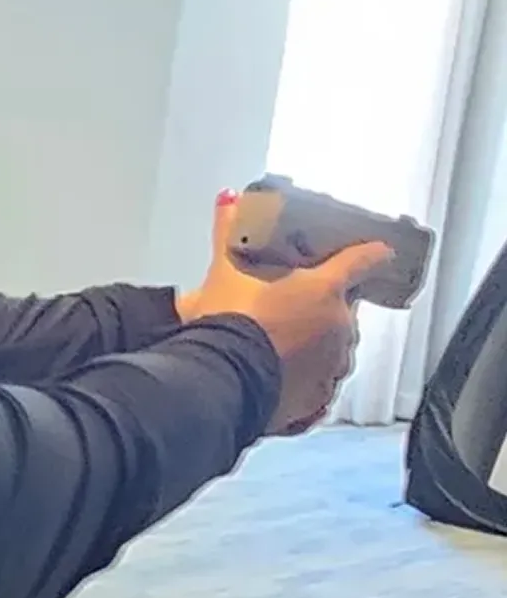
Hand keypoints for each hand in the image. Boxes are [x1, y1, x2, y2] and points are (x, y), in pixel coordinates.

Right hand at [178, 195, 391, 434]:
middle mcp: (340, 327)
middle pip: (344, 310)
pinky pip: (320, 388)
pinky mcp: (319, 399)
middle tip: (289, 308)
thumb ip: (228, 230)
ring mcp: (333, 366)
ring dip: (316, 347)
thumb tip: (228, 198)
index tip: (378, 251)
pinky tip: (281, 378)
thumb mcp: (224, 269)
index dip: (370, 253)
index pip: (363, 261)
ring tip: (279, 347)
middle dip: (323, 309)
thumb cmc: (229, 323)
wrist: (220, 379)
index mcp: (325, 290)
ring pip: (334, 350)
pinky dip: (306, 382)